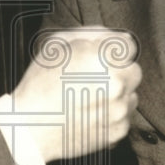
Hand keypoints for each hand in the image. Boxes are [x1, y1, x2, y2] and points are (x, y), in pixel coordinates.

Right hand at [14, 27, 141, 162]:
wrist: (31, 127)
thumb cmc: (40, 84)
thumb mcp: (58, 44)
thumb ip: (92, 33)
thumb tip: (114, 37)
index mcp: (104, 58)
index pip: (129, 46)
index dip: (113, 50)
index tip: (103, 57)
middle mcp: (117, 83)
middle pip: (133, 71)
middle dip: (117, 72)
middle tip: (93, 78)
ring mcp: (119, 110)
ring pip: (131, 95)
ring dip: (117, 94)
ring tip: (89, 97)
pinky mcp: (118, 131)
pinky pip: (125, 116)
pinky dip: (112, 114)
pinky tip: (90, 113)